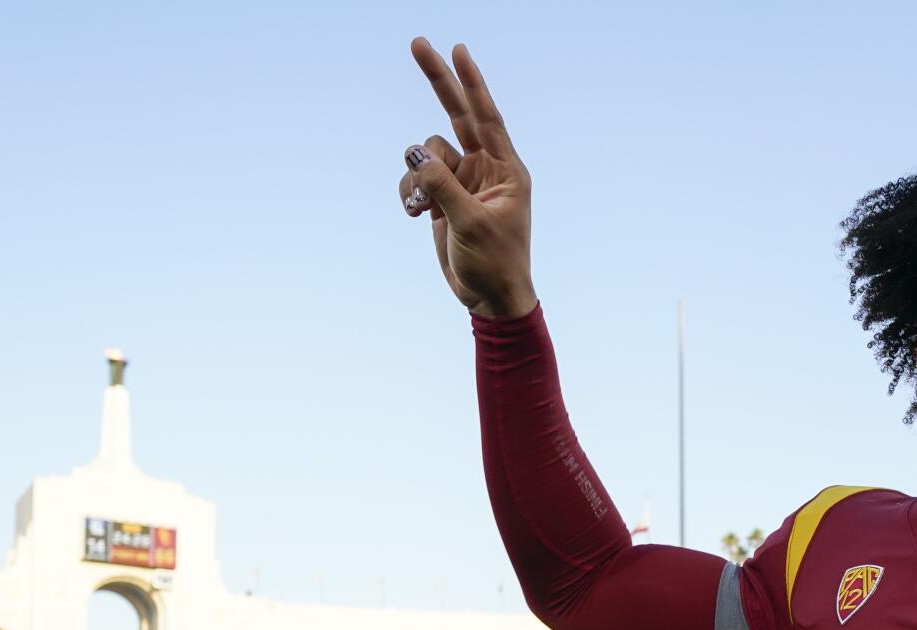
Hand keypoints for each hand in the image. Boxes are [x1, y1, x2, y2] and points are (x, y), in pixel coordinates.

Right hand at [401, 39, 536, 317]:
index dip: (471, 83)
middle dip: (437, 82)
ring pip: (426, 155)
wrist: (489, 299)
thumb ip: (442, 185)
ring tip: (421, 208)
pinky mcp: (443, 198)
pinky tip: (414, 215)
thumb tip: (414, 153)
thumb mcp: (470, 223)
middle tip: (417, 43)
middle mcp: (485, 170)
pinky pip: (416, 179)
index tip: (459, 50)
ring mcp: (462, 182)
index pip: (486, 117)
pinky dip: (409, 192)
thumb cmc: (494, 263)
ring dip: (416, 177)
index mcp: (506, 171)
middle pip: (456, 116)